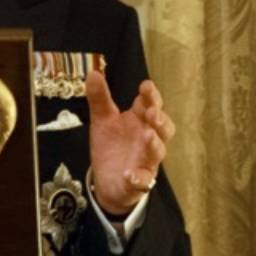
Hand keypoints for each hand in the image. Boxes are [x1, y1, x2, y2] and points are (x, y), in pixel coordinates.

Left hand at [86, 70, 174, 214]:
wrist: (108, 181)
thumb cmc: (111, 145)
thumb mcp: (102, 120)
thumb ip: (100, 98)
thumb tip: (92, 72)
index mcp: (140, 121)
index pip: (150, 104)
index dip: (151, 96)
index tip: (146, 86)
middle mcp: (148, 139)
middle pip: (163, 127)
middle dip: (160, 119)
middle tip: (152, 112)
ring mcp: (146, 161)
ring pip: (157, 152)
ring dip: (154, 144)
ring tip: (148, 136)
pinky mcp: (139, 182)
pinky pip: (142, 181)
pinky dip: (137, 178)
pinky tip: (129, 174)